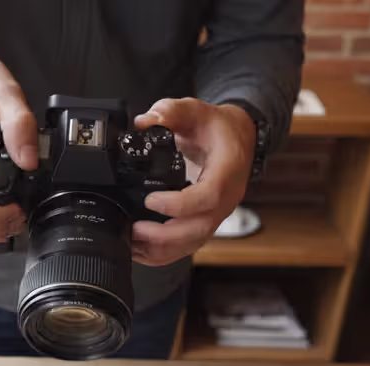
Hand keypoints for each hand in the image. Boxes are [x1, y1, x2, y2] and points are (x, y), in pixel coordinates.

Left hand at [130, 99, 254, 265]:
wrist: (237, 138)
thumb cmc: (217, 127)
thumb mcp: (195, 109)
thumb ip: (170, 111)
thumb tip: (144, 122)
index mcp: (227, 170)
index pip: (208, 196)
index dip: (180, 204)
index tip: (151, 200)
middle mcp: (226, 198)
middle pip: (200, 229)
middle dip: (165, 236)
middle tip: (135, 229)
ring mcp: (217, 214)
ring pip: (193, 243)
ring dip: (161, 249)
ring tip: (132, 243)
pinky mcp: (206, 222)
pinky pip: (188, 245)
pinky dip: (164, 254)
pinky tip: (141, 252)